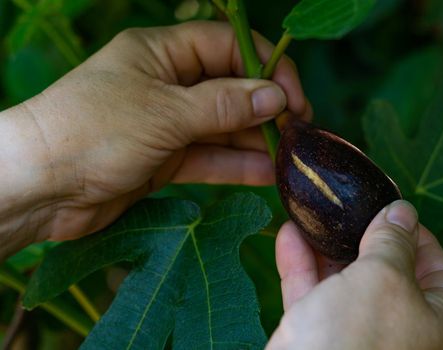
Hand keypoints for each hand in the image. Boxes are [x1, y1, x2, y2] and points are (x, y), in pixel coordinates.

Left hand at [0, 21, 309, 256]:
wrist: (40, 188)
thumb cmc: (94, 132)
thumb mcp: (164, 112)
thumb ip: (223, 105)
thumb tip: (275, 96)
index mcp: (161, 53)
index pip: (226, 48)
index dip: (264, 67)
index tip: (292, 97)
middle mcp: (167, 84)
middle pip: (229, 89)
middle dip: (264, 109)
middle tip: (298, 132)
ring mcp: (167, 124)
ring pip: (222, 128)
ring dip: (255, 141)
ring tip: (289, 157)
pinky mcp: (165, 160)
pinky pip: (209, 158)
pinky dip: (235, 165)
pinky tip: (265, 174)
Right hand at [267, 200, 442, 349]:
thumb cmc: (360, 339)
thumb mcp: (384, 278)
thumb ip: (393, 242)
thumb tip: (402, 212)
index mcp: (437, 323)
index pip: (441, 271)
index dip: (420, 237)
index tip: (393, 212)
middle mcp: (400, 331)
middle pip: (387, 273)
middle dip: (364, 237)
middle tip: (349, 209)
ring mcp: (358, 335)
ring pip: (344, 282)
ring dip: (326, 247)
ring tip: (314, 215)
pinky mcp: (320, 338)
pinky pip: (313, 295)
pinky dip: (301, 266)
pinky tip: (288, 235)